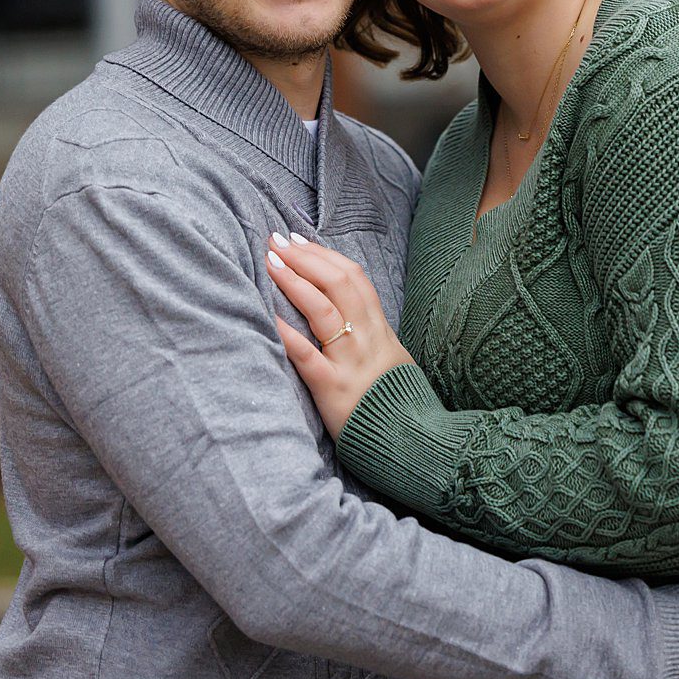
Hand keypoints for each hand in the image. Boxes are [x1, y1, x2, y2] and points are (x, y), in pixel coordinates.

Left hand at [266, 231, 414, 436]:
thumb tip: (343, 307)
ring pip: (323, 310)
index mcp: (378, 327)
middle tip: (276, 240)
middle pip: (337, 284)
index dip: (324, 255)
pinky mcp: (333, 388)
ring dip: (294, 282)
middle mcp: (365, 338)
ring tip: (270, 262)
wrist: (410, 439)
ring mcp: (349, 362)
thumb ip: (368, 330)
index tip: (298, 240)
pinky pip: (307, 356)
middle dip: (304, 258)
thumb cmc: (392, 398)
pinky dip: (287, 334)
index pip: (353, 277)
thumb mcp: (389, 355)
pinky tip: (268, 317)